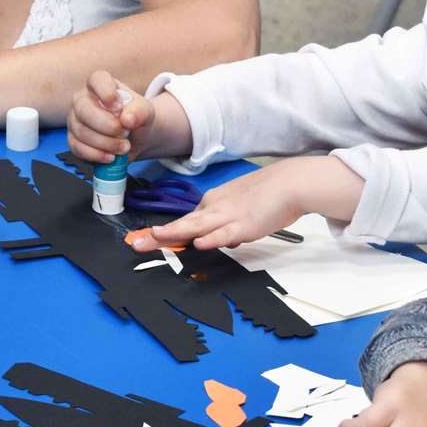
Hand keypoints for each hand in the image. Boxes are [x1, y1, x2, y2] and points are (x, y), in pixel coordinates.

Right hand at [68, 70, 154, 162]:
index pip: (97, 80)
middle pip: (84, 109)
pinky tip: (110, 157)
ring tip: (124, 147)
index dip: (106, 93)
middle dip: (108, 126)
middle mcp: (82, 100)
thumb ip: (140, 111)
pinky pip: (78, 148)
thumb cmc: (135, 118)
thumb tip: (127, 119)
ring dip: (106, 143)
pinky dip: (96, 155)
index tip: (118, 107)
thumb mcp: (146, 112)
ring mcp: (75, 120)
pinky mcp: (73, 140)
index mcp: (99, 85)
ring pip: (82, 132)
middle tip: (125, 133)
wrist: (133, 138)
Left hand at [127, 156, 308, 251]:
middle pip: (182, 223)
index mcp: (213, 203)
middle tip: (135, 244)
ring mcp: (229, 216)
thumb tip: (212, 241)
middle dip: (158, 236)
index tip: (145, 239)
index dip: (164, 233)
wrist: (291, 182)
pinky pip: (225, 233)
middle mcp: (216, 208)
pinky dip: (212, 238)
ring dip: (175, 232)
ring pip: (197, 226)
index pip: (185, 220)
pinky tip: (199, 243)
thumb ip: (225, 225)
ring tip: (155, 238)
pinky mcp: (245, 224)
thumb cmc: (268, 195)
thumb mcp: (239, 209)